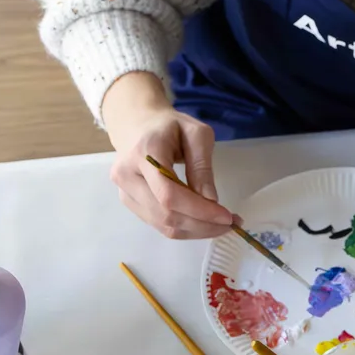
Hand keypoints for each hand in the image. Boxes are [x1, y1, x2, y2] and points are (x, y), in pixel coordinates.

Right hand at [104, 73, 236, 239]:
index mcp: (144, 152)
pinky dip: (184, 228)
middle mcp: (127, 175)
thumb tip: (210, 200)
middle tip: (229, 223)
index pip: (169, 193)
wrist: (137, 124)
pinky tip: (202, 222)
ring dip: (195, 230)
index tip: (226, 217)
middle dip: (201, 224)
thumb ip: (202, 166)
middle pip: (165, 213)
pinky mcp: (128, 201)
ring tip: (220, 224)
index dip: (199, 210)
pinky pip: (158, 224)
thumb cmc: (170, 126)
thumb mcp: (197, 134)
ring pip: (162, 224)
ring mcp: (124, 191)